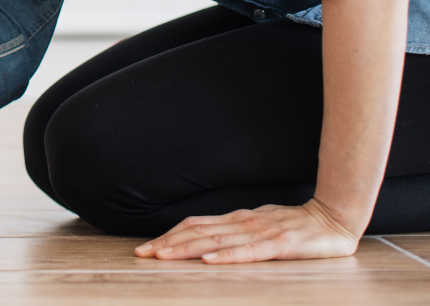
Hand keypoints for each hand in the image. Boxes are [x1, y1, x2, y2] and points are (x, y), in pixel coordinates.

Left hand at [134, 200, 360, 262]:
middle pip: (198, 233)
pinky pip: (250, 252)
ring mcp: (261, 232)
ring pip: (216, 241)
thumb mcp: (258, 226)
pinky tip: (209, 261)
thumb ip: (234, 232)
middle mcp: (243, 222)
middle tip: (142, 253)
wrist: (335, 217)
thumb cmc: (295, 225)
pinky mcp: (281, 244)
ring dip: (186, 250)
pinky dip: (227, 257)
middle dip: (168, 244)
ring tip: (163, 257)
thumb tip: (204, 241)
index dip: (169, 236)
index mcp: (236, 219)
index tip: (146, 247)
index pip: (195, 226)